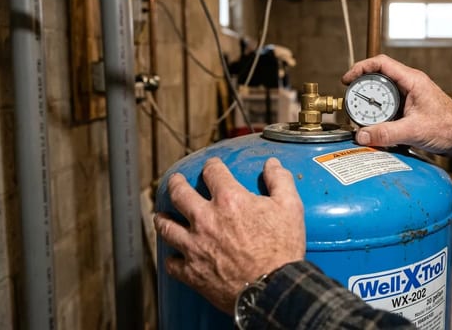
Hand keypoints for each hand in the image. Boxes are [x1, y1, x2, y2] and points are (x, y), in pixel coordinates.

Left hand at [154, 157, 305, 313]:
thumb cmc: (282, 250)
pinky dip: (172, 258)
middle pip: (179, 193)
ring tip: (161, 216)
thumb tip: (272, 164)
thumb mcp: (290, 208)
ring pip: (166, 227)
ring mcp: (195, 246)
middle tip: (176, 181)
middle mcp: (205, 219)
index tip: (212, 167)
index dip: (212, 166)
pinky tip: (174, 256)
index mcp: (229, 200)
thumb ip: (280, 181)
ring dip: (163, 219)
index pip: (213, 172)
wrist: (272, 289)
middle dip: (176, 183)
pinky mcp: (192, 272)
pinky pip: (172, 263)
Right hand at [342, 54, 451, 163]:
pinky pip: (389, 106)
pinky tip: (375, 124)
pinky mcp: (410, 108)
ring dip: (370, 103)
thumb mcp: (414, 131)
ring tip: (360, 115)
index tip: (347, 79)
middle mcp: (410, 84)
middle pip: (378, 78)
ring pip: (383, 93)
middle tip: (351, 100)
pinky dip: (379, 113)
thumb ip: (386, 134)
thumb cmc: (449, 127)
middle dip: (362, 88)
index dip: (361, 68)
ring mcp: (410, 95)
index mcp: (412, 80)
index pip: (381, 63)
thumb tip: (362, 135)